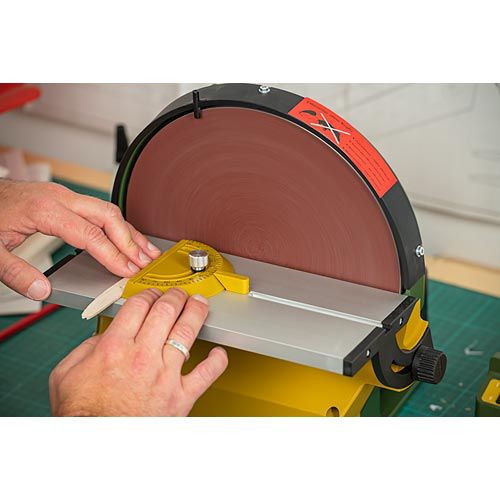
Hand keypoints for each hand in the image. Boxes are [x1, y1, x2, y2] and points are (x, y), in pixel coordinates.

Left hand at [0, 180, 160, 299]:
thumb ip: (15, 273)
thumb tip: (42, 291)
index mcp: (45, 210)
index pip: (90, 235)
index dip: (113, 254)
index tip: (127, 270)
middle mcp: (59, 199)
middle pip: (107, 216)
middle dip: (130, 241)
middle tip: (145, 262)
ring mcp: (64, 197)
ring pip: (107, 211)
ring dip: (129, 232)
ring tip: (147, 251)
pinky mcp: (64, 199)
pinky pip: (99, 211)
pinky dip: (117, 227)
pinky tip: (126, 239)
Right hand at [49, 288, 227, 415]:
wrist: (96, 443)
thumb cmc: (83, 414)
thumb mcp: (67, 374)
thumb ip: (86, 347)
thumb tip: (105, 335)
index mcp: (114, 348)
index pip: (138, 306)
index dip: (148, 293)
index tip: (153, 293)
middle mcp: (142, 357)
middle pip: (165, 311)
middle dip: (175, 296)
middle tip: (180, 294)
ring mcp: (164, 375)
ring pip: (186, 332)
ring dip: (196, 313)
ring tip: (200, 305)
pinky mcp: (180, 396)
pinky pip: (206, 374)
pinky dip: (216, 361)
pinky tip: (219, 352)